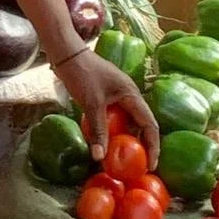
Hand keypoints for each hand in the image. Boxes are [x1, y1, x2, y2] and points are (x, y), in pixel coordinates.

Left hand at [57, 49, 159, 166]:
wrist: (65, 53)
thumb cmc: (82, 74)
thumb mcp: (91, 104)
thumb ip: (98, 131)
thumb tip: (99, 158)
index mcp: (132, 95)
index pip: (149, 124)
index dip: (153, 145)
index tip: (151, 164)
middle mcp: (129, 95)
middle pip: (141, 123)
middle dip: (142, 144)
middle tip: (139, 165)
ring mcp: (117, 94)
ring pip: (127, 120)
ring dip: (126, 137)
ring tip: (124, 157)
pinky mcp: (106, 95)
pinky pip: (115, 117)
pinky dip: (113, 130)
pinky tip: (106, 141)